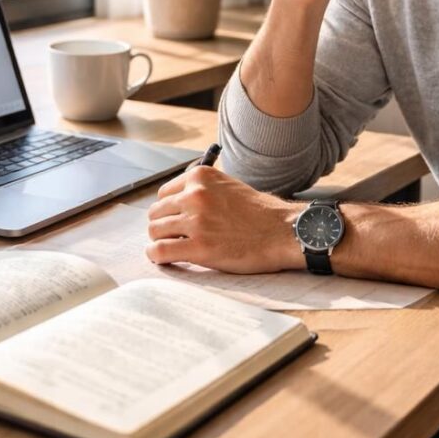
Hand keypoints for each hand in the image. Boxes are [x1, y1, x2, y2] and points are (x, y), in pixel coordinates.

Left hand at [146, 166, 302, 273]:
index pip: (163, 194)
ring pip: (154, 232)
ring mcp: (196, 221)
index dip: (169, 211)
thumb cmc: (260, 213)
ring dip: (162, 242)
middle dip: (164, 227)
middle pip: (156, 213)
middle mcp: (195, 195)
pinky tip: (167, 260)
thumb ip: (201, 192)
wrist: (284, 232)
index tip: (177, 222)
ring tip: (176, 249)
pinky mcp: (199, 247)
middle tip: (177, 238)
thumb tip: (175, 206)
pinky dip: (158, 257)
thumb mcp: (227, 187)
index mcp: (200, 177)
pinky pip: (159, 252)